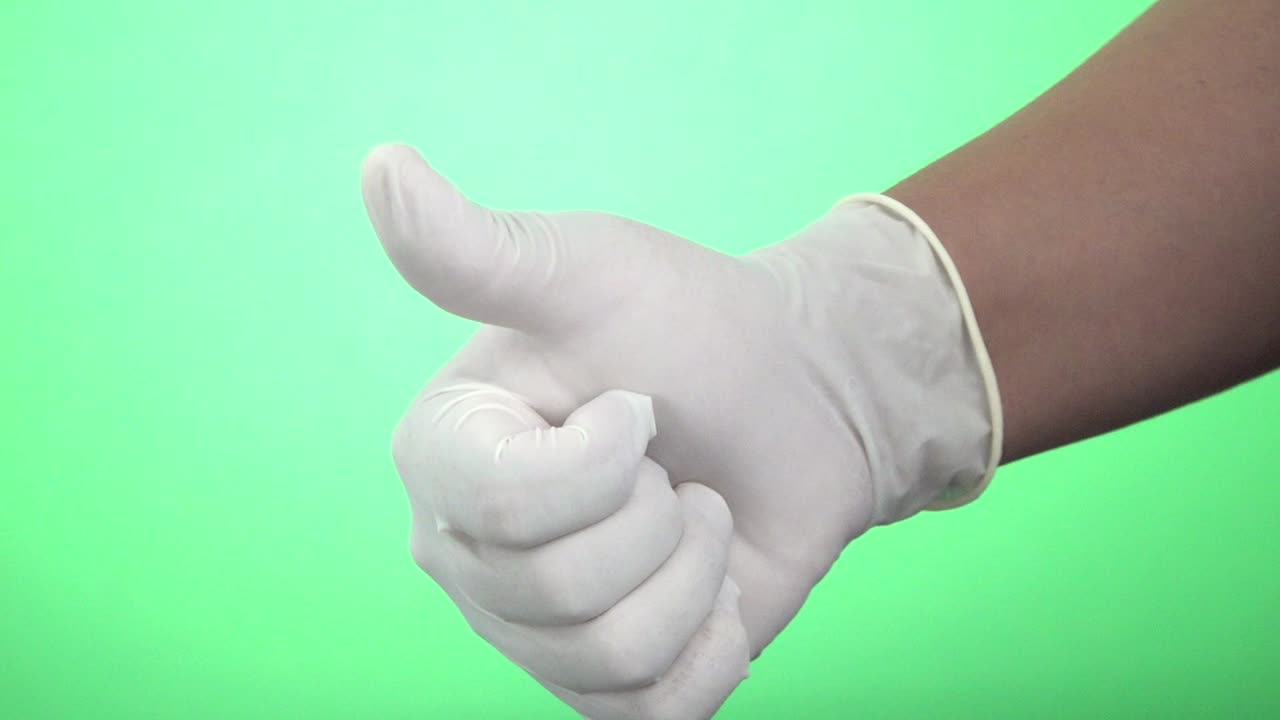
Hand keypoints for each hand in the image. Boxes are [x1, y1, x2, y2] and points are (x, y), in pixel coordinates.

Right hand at [363, 144, 998, 717]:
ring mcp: (535, 631)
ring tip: (696, 514)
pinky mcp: (607, 685)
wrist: (797, 401)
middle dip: (660, 516)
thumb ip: (477, 250)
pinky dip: (716, 646)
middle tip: (672, 464)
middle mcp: (469, 553)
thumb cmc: (689, 326)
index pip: (505, 507)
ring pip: (615, 655)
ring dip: (697, 574)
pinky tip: (714, 588)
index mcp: (444, 454)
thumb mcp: (588, 273)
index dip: (603, 460)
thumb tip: (379, 166)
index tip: (637, 404)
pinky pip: (658, 712)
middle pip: (561, 591)